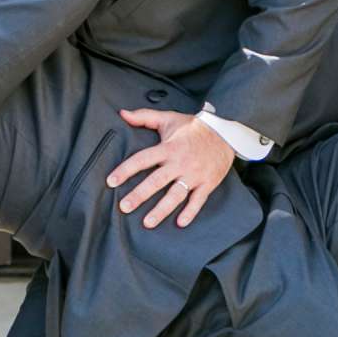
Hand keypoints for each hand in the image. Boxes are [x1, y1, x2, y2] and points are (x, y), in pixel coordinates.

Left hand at [107, 108, 235, 227]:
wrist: (226, 133)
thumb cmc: (193, 127)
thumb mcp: (169, 118)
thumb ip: (144, 117)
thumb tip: (122, 113)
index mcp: (168, 148)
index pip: (142, 159)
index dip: (126, 170)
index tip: (111, 181)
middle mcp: (180, 163)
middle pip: (156, 181)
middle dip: (139, 195)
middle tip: (124, 207)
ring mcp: (194, 174)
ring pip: (175, 195)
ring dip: (161, 210)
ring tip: (147, 223)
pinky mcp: (207, 183)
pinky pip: (198, 200)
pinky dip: (190, 212)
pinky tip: (180, 223)